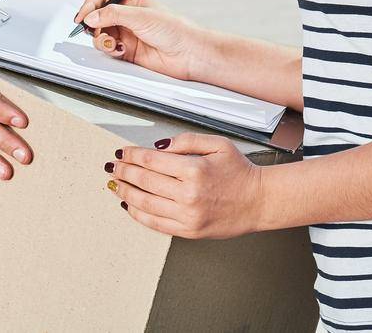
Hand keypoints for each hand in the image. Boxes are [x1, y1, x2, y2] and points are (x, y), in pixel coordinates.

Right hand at [72, 0, 205, 80]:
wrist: (189, 55)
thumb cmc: (174, 29)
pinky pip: (108, 48)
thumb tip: (90, 17)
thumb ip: (112, 14)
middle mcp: (127, 15)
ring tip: (112, 43)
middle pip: (98, 15)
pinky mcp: (127, 51)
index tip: (83, 17)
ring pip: (100, 33)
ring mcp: (126, 33)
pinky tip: (120, 51)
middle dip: (92, 24)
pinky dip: (109, 49)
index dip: (90, 4)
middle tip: (91, 31)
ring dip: (101, 39)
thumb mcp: (141, 16)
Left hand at [107, 133, 271, 238]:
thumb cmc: (240, 172)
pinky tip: (129, 205)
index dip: (131, 155)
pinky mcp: (189, 230)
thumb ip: (186, 140)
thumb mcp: (217, 144)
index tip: (123, 152)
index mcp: (194, 169)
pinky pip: (156, 223)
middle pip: (144, 181)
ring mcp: (188, 215)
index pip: (150, 161)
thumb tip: (158, 146)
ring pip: (145, 204)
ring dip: (125, 192)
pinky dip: (138, 214)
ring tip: (115, 184)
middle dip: (123, 172)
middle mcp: (188, 194)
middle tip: (113, 166)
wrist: (259, 201)